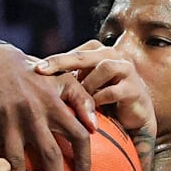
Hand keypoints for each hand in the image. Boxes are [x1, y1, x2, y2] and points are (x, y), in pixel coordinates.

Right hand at [0, 43, 95, 170]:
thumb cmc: (31, 72)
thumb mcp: (61, 77)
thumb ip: (81, 99)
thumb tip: (95, 126)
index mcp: (54, 104)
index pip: (78, 135)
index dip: (84, 160)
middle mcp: (33, 113)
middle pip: (49, 155)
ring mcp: (8, 119)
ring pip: (16, 161)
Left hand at [34, 41, 156, 140]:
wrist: (135, 118)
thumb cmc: (105, 102)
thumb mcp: (85, 89)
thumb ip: (69, 82)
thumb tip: (35, 80)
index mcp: (99, 53)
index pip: (74, 52)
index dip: (55, 59)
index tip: (35, 69)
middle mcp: (113, 56)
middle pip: (84, 55)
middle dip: (61, 62)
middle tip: (41, 71)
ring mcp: (126, 70)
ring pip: (103, 68)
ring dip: (87, 84)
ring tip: (76, 99)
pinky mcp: (134, 89)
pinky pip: (112, 91)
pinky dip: (98, 100)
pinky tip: (89, 110)